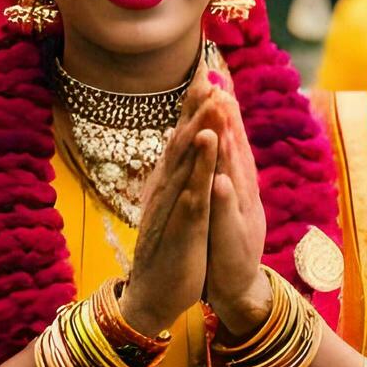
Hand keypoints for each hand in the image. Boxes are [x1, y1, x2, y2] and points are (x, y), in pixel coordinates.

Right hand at [118, 69, 219, 335]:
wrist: (153, 294)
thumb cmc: (167, 246)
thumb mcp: (171, 200)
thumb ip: (175, 165)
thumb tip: (177, 130)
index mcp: (168, 182)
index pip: (182, 136)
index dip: (193, 105)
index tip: (206, 72)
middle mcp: (167, 188)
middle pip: (183, 140)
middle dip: (197, 107)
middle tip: (208, 73)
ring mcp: (173, 208)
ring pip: (187, 164)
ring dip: (200, 131)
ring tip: (213, 102)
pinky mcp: (183, 230)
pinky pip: (193, 196)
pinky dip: (201, 171)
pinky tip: (209, 150)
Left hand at [203, 78, 270, 339]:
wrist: (237, 286)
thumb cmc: (226, 239)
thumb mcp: (223, 198)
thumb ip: (223, 167)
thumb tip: (217, 135)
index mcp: (236, 181)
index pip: (229, 139)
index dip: (221, 109)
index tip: (211, 77)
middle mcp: (243, 192)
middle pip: (236, 148)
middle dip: (228, 116)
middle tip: (219, 83)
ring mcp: (241, 215)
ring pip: (236, 175)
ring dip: (230, 147)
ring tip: (223, 119)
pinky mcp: (235, 241)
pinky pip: (229, 217)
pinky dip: (225, 198)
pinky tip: (219, 181)